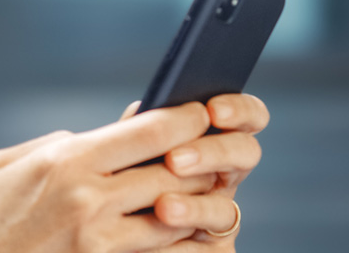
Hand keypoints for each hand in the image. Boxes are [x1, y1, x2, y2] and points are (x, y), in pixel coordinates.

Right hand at [0, 101, 219, 252]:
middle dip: (202, 161)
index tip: (201, 112)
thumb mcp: (0, 167)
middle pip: (174, 171)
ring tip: (203, 193)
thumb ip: (52, 147)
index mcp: (65, 160)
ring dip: (195, 203)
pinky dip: (176, 240)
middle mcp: (88, 197)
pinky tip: (181, 231)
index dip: (187, 119)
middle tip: (216, 153)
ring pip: (176, 215)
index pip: (150, 130)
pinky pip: (158, 251)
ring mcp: (97, 240)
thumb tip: (92, 138)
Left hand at [120, 94, 269, 250]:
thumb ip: (138, 134)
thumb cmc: (115, 187)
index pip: (245, 116)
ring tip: (163, 207)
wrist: (102, 235)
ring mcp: (220, 218)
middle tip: (175, 160)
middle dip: (213, 153)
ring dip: (195, 207)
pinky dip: (182, 245)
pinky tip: (156, 239)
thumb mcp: (125, 156)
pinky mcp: (214, 252)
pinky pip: (204, 251)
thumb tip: (141, 110)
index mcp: (208, 142)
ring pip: (226, 209)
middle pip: (245, 155)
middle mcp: (222, 178)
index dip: (240, 110)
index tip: (213, 110)